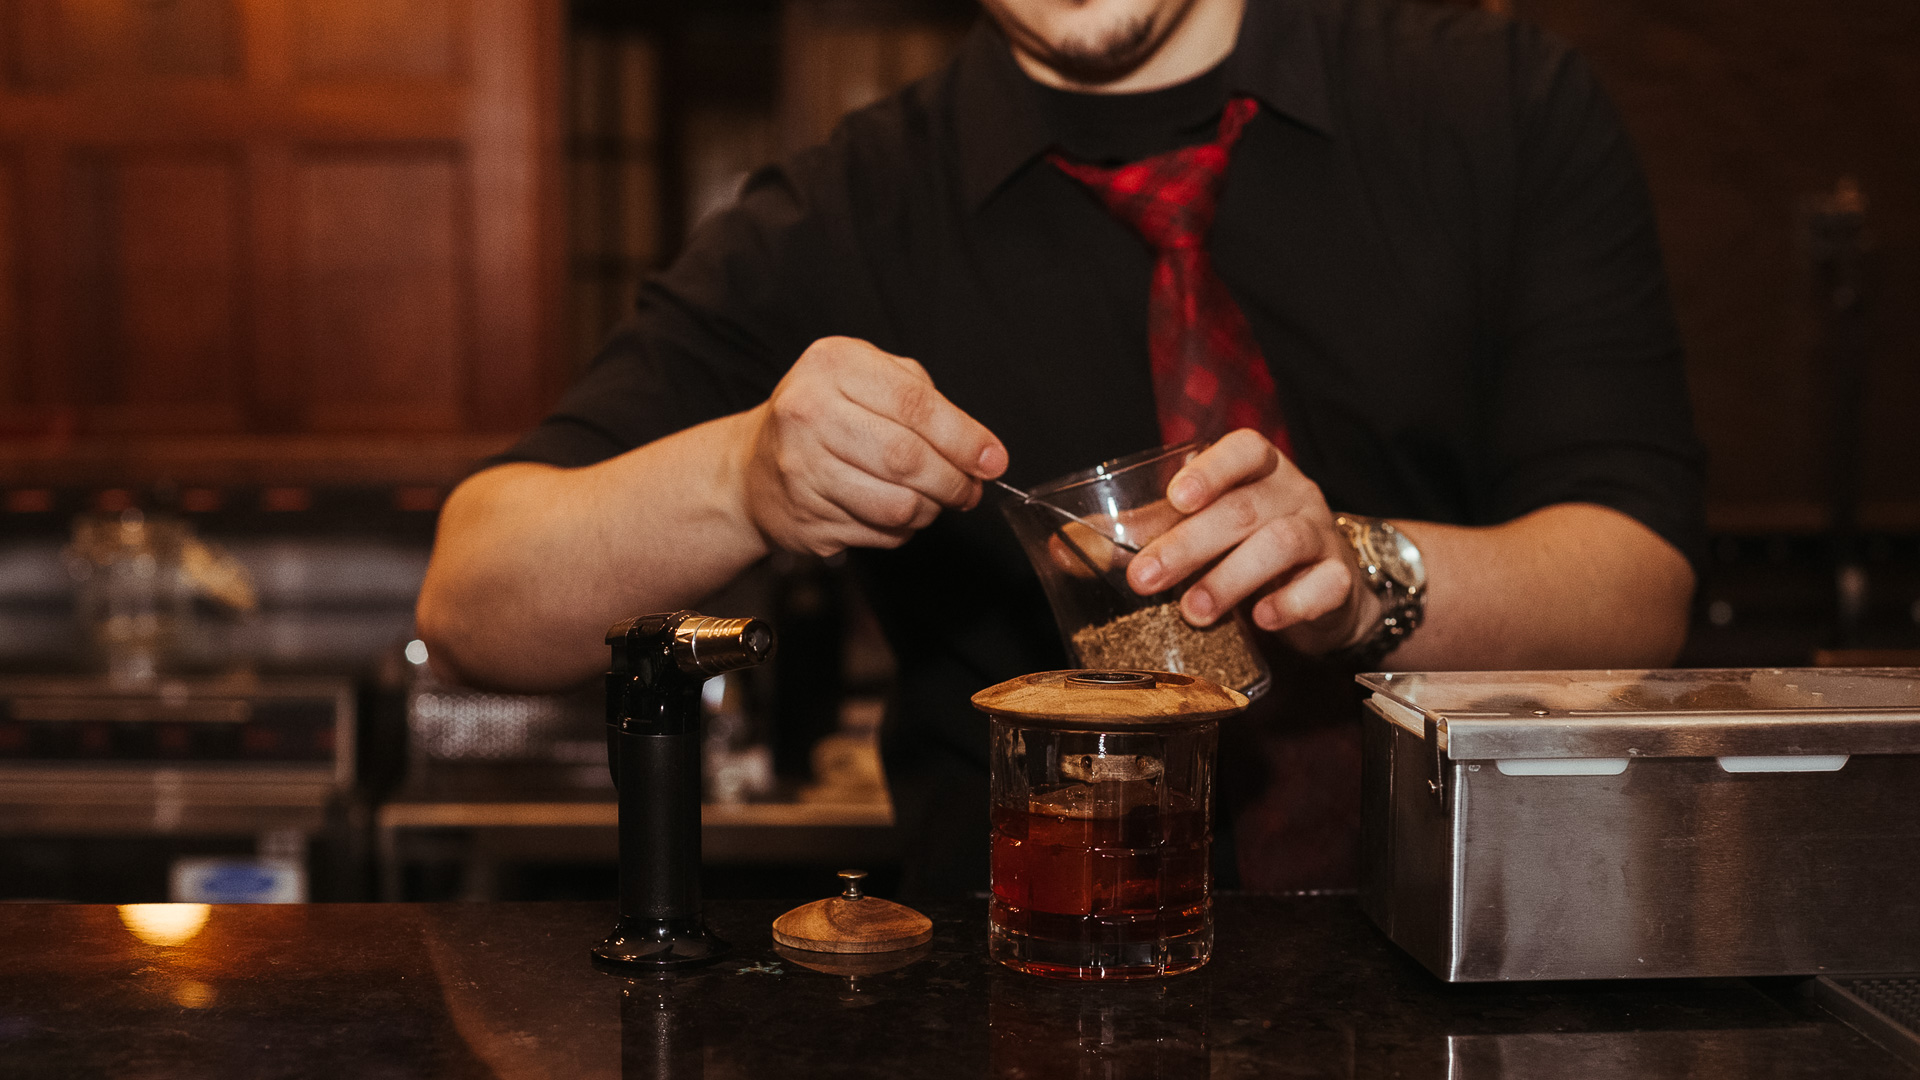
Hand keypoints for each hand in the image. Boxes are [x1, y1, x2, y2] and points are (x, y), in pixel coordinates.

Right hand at [742, 336, 1006, 556]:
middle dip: (953, 481)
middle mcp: (808, 414)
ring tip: (934, 500)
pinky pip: (878, 533)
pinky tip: (893, 511)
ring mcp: (801, 471)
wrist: (752, 467)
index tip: (993, 460)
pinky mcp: (804, 520)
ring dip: (931, 509)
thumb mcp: (865, 376)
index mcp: (832, 366)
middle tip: (969, 489)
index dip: (964, 438)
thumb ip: (923, 398)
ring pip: (897, 505)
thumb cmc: (824, 414)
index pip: (916, 406)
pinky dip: (901, 529)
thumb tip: (979, 450)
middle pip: (907, 459)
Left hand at [1123, 430, 1378, 655]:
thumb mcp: (1199, 530)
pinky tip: (1262, 620)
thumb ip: (1145, 532)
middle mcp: (1293, 493)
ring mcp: (1322, 534)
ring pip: (1282, 543)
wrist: (1320, 592)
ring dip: (1230, 578)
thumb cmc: (1245, 549)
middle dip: (1189, 544)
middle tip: (1145, 579)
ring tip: (1193, 611)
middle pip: (1244, 508)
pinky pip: (1324, 586)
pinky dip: (1291, 603)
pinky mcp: (1338, 580)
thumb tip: (1065, 548)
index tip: (1176, 498)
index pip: (1245, 449)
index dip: (1212, 470)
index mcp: (1258, 470)